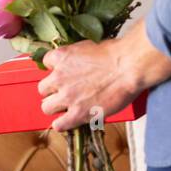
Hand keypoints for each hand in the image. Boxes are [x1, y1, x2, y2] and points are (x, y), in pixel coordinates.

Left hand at [37, 21, 170, 130]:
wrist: (128, 67)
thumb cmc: (116, 55)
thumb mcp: (88, 46)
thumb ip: (75, 56)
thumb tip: (76, 62)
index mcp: (61, 57)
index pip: (46, 63)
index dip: (55, 69)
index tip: (62, 73)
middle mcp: (59, 77)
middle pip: (42, 88)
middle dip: (53, 91)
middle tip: (65, 92)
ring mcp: (66, 96)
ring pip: (46, 107)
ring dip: (55, 107)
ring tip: (67, 107)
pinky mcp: (77, 113)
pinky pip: (59, 124)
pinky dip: (62, 124)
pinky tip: (68, 121)